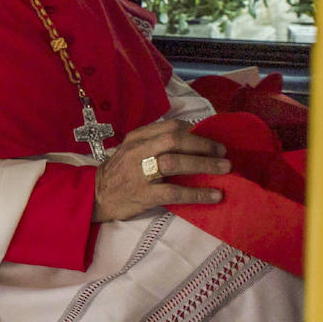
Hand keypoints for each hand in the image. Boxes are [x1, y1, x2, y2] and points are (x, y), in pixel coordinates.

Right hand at [93, 119, 230, 222]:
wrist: (97, 195)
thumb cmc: (120, 171)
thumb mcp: (132, 149)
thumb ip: (155, 142)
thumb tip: (192, 139)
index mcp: (137, 137)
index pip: (170, 127)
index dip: (195, 131)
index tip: (211, 138)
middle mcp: (138, 151)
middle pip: (174, 140)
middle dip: (203, 145)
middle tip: (223, 152)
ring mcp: (140, 173)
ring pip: (175, 163)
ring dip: (204, 164)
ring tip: (225, 168)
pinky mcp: (144, 194)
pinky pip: (175, 192)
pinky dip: (197, 193)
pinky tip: (214, 195)